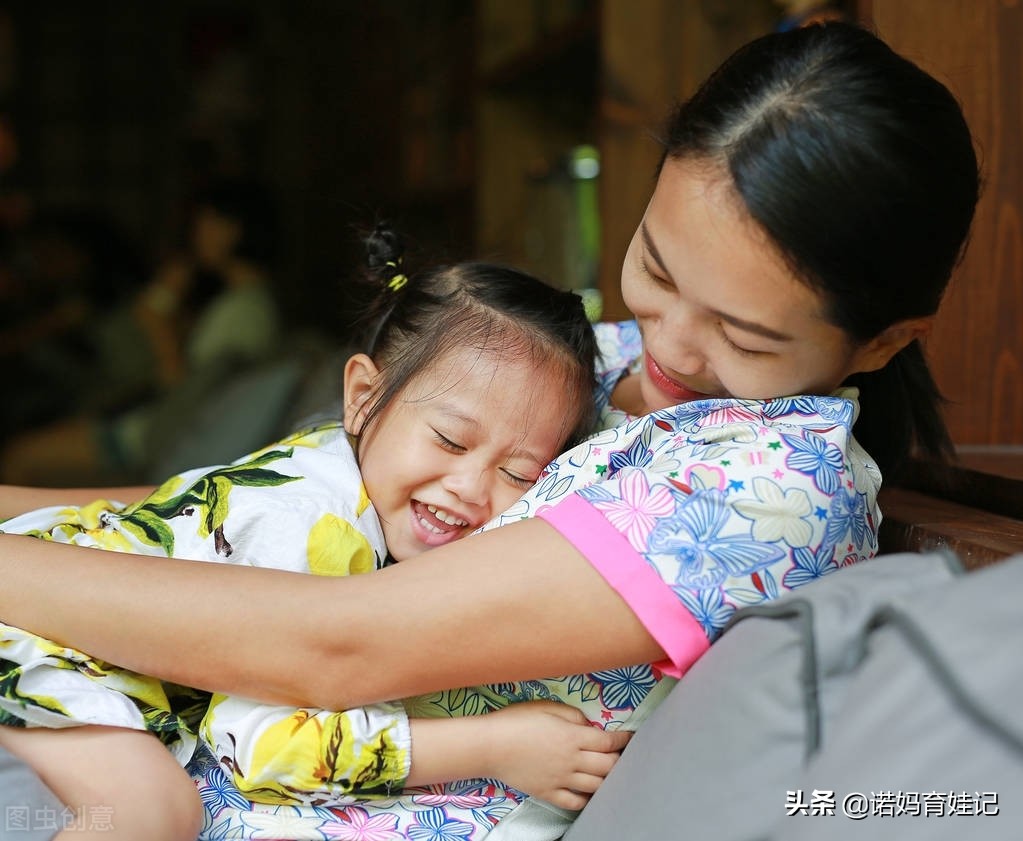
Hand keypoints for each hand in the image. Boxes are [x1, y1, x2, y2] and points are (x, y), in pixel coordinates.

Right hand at [481, 701, 630, 810]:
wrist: (490, 745)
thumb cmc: (516, 721)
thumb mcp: (547, 707)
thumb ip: (572, 715)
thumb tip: (589, 725)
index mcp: (572, 736)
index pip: (608, 741)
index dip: (623, 739)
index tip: (629, 737)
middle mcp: (571, 760)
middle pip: (608, 765)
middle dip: (619, 759)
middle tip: (620, 754)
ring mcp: (561, 780)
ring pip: (596, 785)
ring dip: (606, 778)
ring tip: (608, 772)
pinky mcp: (548, 793)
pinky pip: (575, 802)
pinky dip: (586, 798)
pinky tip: (588, 791)